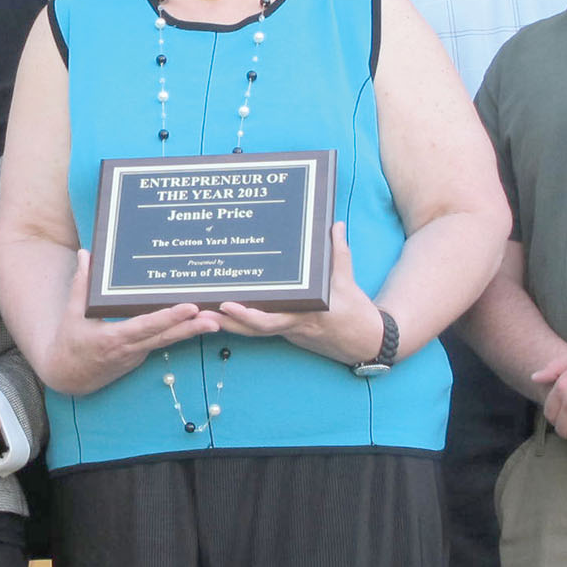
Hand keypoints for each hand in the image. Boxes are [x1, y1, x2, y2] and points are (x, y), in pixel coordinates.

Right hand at [43, 251, 221, 394]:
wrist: (68, 378)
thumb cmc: (69, 344)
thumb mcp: (72, 314)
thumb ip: (82, 283)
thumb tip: (85, 254)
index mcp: (113, 339)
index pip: (146, 326)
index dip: (169, 318)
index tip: (189, 309)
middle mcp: (129, 349)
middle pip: (166, 337)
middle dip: (192, 328)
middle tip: (215, 318)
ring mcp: (137, 355)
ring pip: (168, 341)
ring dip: (192, 332)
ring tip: (215, 322)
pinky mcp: (140, 356)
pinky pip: (162, 343)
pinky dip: (179, 334)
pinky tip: (197, 324)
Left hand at [216, 223, 385, 364]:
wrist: (364, 342)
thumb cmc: (355, 311)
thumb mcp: (347, 280)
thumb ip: (338, 251)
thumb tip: (334, 224)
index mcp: (304, 314)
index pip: (271, 320)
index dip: (247, 315)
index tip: (228, 305)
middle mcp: (292, 326)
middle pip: (253, 329)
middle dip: (227, 321)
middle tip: (202, 311)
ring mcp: (288, 331)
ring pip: (253, 332)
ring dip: (228, 323)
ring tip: (201, 312)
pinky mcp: (287, 332)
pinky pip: (260, 329)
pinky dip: (241, 322)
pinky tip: (221, 312)